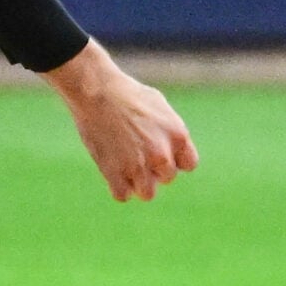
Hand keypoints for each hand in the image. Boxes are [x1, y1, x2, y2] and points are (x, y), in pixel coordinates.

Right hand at [39, 40, 199, 200]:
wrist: (96, 91)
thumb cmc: (127, 94)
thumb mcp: (159, 106)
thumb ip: (169, 131)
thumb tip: (172, 149)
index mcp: (177, 135)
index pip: (188, 165)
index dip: (175, 159)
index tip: (161, 151)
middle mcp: (161, 154)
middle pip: (167, 178)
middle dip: (154, 169)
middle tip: (136, 152)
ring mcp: (138, 166)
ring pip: (147, 193)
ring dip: (138, 183)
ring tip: (127, 166)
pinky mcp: (114, 173)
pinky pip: (122, 195)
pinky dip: (118, 186)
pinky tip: (113, 170)